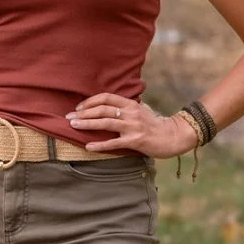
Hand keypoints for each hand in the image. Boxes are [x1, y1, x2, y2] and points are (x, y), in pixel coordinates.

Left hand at [66, 94, 199, 159]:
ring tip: (73, 126)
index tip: (78, 107)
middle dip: (83, 113)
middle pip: (102, 109)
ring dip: (87, 124)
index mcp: (131, 104)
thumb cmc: (155, 124)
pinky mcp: (135, 141)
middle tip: (69, 117)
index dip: (90, 101)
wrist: (174, 136)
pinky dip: (100, 145)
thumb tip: (107, 107)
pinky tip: (88, 146)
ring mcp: (133, 127)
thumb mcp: (141, 110)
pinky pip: (114, 143)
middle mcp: (131, 113)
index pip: (106, 97)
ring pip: (105, 123)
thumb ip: (125, 108)